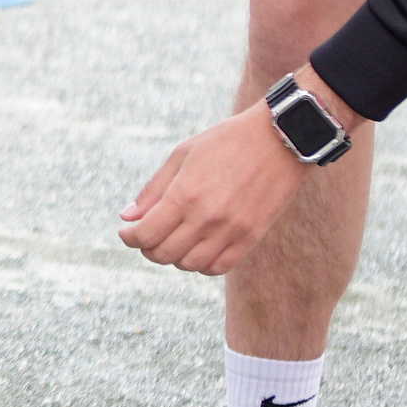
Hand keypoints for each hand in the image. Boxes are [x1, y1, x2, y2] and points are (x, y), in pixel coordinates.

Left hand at [119, 73, 358, 274]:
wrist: (280, 139)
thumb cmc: (226, 141)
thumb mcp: (182, 154)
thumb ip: (154, 188)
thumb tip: (127, 217)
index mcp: (185, 195)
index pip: (146, 234)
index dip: (129, 238)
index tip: (126, 232)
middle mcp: (206, 218)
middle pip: (164, 253)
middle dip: (147, 248)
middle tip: (146, 236)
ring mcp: (231, 230)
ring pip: (190, 265)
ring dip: (174, 257)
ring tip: (173, 241)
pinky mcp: (251, 237)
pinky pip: (219, 267)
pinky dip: (202, 265)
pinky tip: (197, 248)